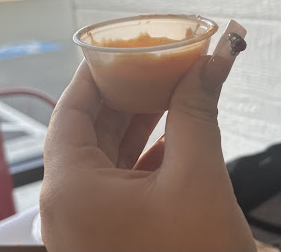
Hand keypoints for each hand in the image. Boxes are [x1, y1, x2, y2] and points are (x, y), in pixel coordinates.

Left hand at [40, 25, 254, 251]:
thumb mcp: (196, 178)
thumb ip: (197, 112)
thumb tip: (213, 62)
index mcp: (69, 187)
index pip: (70, 108)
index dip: (95, 73)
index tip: (119, 47)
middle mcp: (67, 204)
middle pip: (88, 128)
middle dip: (124, 93)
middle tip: (152, 63)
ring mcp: (87, 222)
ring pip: (106, 154)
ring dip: (137, 121)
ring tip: (166, 88)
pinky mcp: (110, 234)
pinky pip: (120, 180)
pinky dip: (144, 152)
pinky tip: (171, 132)